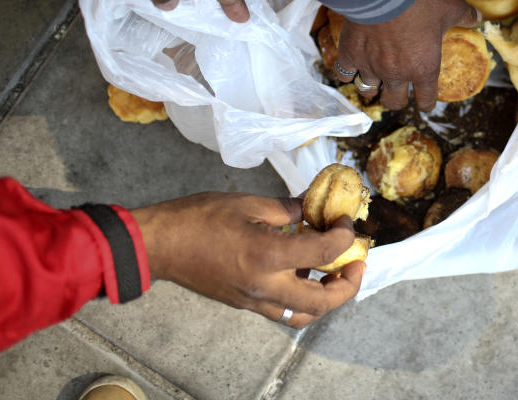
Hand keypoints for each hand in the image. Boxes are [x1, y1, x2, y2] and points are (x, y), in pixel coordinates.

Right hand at [131, 192, 362, 328]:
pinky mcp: (244, 303)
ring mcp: (254, 300)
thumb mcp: (248, 203)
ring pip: (303, 315)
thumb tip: (312, 205)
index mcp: (269, 257)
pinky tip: (302, 271)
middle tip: (357, 263)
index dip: (344, 236)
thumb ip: (287, 208)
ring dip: (326, 298)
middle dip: (348, 285)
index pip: (325, 253)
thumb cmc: (200, 218)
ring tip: (333, 272)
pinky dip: (302, 297)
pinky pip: (283, 310)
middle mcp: (266, 287)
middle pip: (322, 302)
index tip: (345, 222)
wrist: (159, 245)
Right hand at [334, 0, 479, 110]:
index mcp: (423, 68)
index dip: (426, 102)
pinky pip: (344, 73)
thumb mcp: (448, 7)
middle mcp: (396, 74)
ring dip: (371, 87)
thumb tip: (478, 18)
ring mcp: (371, 67)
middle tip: (397, 92)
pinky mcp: (350, 55)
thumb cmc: (418, 2)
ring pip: (367, 90)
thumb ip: (464, 15)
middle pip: (395, 103)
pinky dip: (347, 71)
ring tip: (371, 81)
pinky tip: (350, 65)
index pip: (426, 100)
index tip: (424, 101)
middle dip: (397, 100)